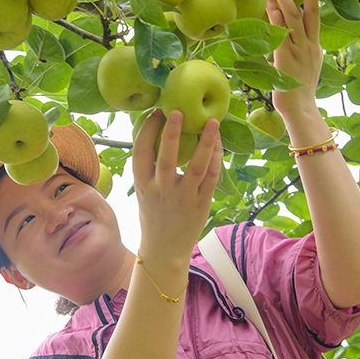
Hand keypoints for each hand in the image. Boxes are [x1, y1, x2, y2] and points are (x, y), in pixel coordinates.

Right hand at [132, 109, 222, 263]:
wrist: (164, 248)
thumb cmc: (154, 214)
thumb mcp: (143, 190)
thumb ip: (149, 167)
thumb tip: (157, 131)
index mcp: (142, 184)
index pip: (141, 151)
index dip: (148, 129)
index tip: (157, 112)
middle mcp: (162, 190)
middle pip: (167, 156)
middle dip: (173, 132)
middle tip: (179, 110)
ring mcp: (183, 197)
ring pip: (197, 165)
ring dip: (206, 142)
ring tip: (212, 122)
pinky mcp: (202, 203)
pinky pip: (212, 177)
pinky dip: (216, 158)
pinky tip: (218, 143)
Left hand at [266, 0, 322, 120]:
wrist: (301, 110)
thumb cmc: (298, 95)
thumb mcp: (300, 71)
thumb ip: (292, 56)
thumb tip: (278, 50)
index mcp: (315, 49)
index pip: (314, 19)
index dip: (311, 0)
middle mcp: (310, 46)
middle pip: (310, 12)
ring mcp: (300, 50)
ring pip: (294, 18)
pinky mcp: (287, 56)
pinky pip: (281, 32)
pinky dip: (275, 17)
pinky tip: (269, 5)